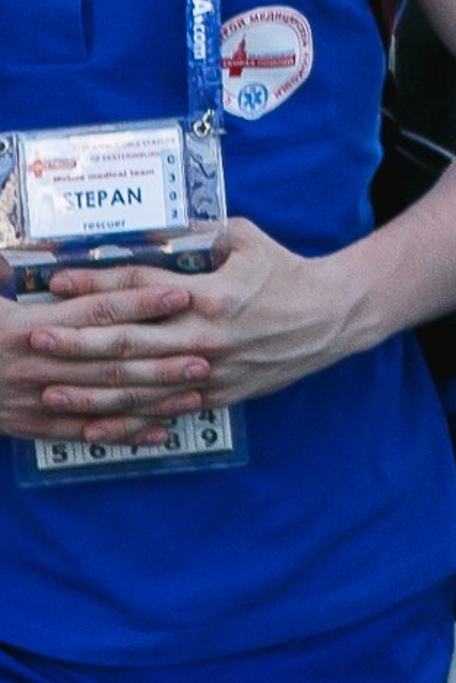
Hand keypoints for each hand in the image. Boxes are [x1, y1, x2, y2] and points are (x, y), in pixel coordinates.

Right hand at [0, 271, 204, 446]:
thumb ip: (2, 269)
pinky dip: (123, 434)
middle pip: (111, 361)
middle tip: (208, 353)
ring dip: (154, 398)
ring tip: (197, 390)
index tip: (181, 293)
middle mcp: (40, 364)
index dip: (140, 303)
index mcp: (29, 326)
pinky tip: (160, 432)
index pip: (96, 312)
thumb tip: (23, 248)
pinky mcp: (32, 425)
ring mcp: (38, 399)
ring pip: (106, 400)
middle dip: (162, 359)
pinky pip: (84, 433)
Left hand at [9, 219, 365, 427]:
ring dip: (89, 390)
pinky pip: (163, 411)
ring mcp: (210, 370)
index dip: (96, 285)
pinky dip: (126, 422)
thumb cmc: (286, 271)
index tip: (57, 283)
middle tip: (37, 340)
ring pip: (138, 386)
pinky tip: (92, 427)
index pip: (140, 289)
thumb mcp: (246, 239)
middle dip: (75, 343)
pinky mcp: (217, 393)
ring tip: (49, 390)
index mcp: (210, 293)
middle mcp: (204, 335)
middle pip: (127, 343)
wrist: (331, 316)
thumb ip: (201, 234)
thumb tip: (158, 229)